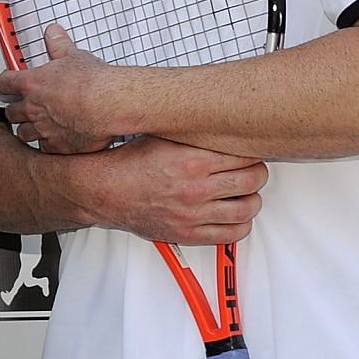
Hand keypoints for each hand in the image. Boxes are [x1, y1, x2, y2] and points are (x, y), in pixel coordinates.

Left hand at [0, 23, 124, 153]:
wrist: (109, 104)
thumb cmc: (93, 81)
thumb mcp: (74, 56)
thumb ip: (59, 45)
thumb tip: (53, 32)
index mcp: (31, 84)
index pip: (4, 83)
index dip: (5, 84)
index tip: (9, 84)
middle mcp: (32, 108)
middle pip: (10, 113)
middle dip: (16, 110)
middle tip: (25, 108)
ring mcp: (42, 129)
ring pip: (23, 134)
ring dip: (28, 129)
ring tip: (38, 126)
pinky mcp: (57, 146)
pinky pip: (43, 149)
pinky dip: (47, 144)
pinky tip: (55, 139)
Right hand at [87, 136, 265, 244]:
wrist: (102, 191)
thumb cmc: (128, 165)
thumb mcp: (162, 137)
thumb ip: (194, 133)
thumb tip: (221, 124)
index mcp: (192, 159)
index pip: (246, 154)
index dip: (251, 151)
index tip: (247, 151)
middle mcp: (196, 187)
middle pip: (253, 179)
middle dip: (255, 172)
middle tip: (249, 170)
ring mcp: (194, 213)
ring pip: (249, 208)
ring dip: (251, 198)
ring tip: (242, 192)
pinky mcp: (189, 233)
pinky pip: (233, 233)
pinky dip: (240, 224)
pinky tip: (233, 214)